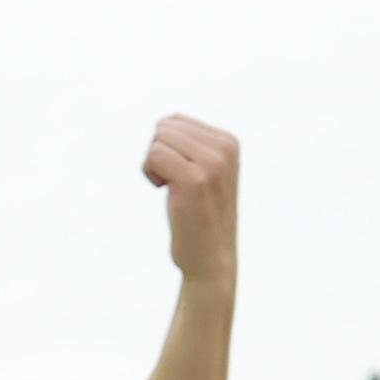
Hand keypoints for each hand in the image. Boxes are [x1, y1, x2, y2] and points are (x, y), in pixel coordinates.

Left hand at [142, 112, 240, 284]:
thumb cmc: (201, 216)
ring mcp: (212, 164)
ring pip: (158, 139)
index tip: (181, 173)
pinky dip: (150, 173)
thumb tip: (164, 121)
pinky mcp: (194, 180)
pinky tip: (164, 191)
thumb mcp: (207, 172)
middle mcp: (225, 149)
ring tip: (170, 187)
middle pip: (164, 127)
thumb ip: (193, 144)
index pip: (176, 120)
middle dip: (158, 153)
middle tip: (171, 181)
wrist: (212, 259)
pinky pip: (154, 155)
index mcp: (229, 142)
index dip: (167, 147)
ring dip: (153, 164)